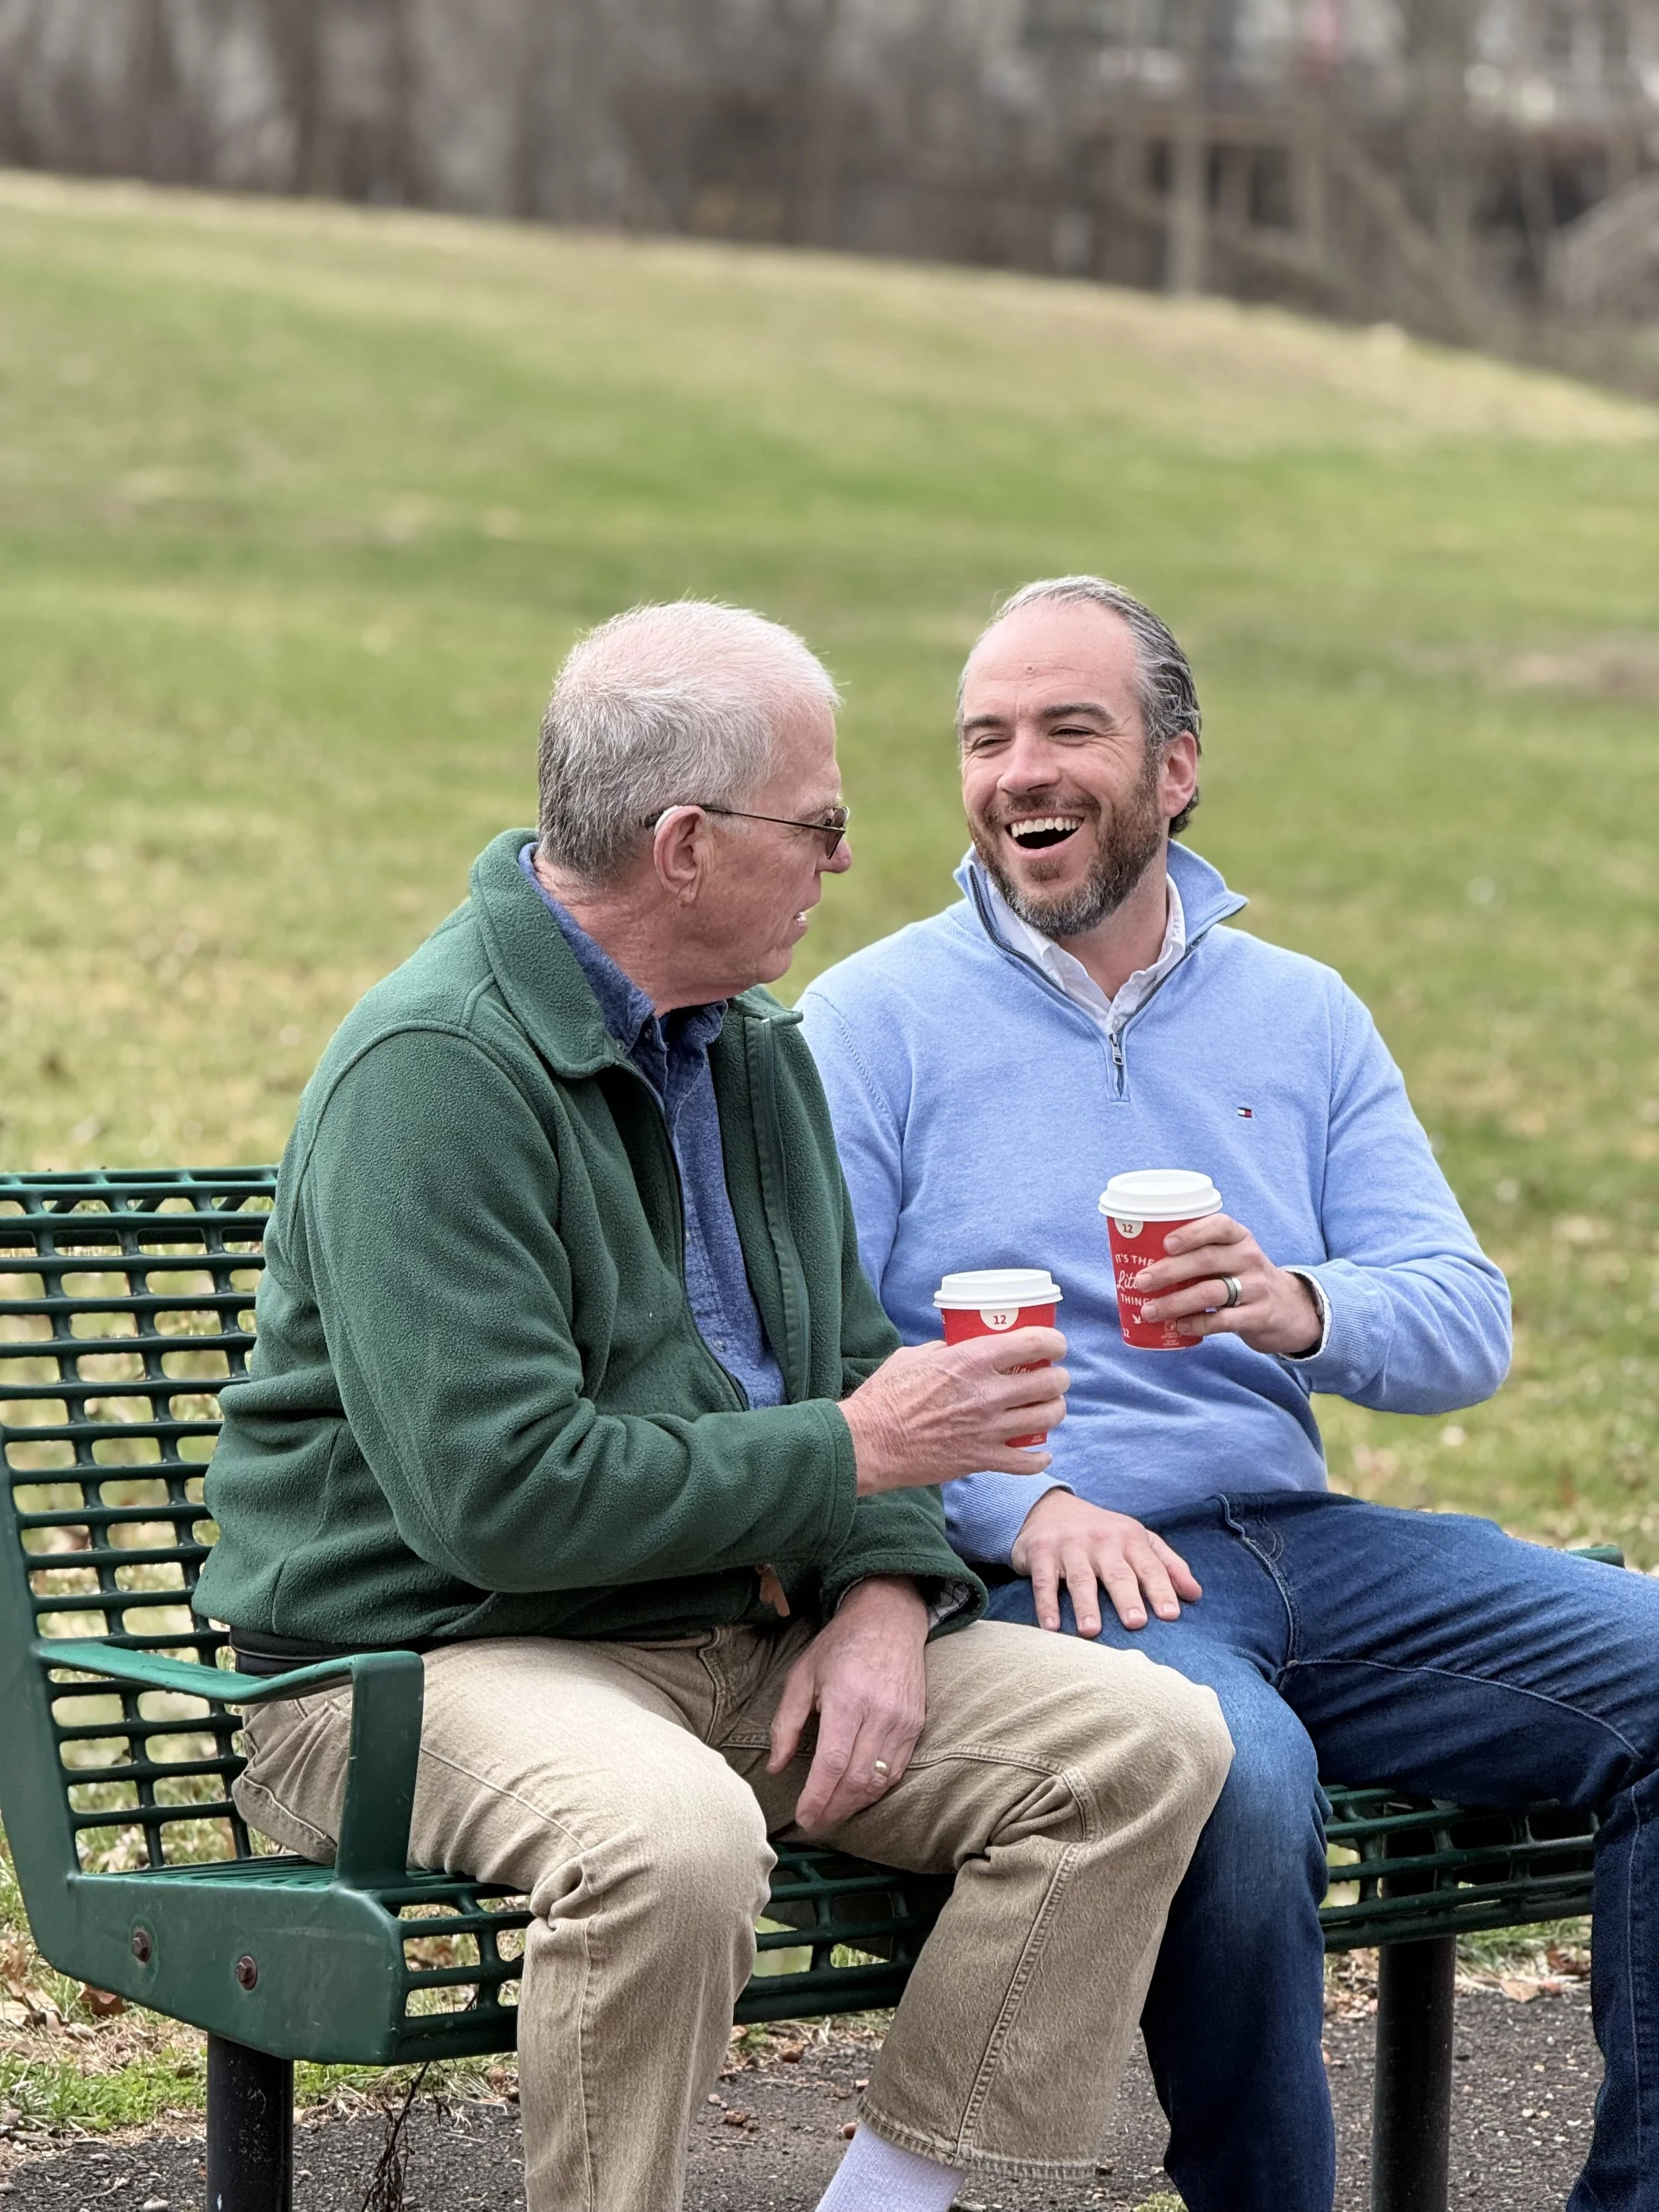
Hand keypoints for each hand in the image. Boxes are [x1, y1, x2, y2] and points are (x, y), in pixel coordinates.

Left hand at [767, 1577, 927, 1832]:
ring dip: (854, 1805)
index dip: (817, 1797)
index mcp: (847, 1699)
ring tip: (832, 1814)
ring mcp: (902, 1721)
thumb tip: (774, 1767)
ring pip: (879, 1781)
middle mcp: (879, 1713)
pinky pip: (896, 1770)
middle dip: (833, 1809)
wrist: (890, 1619)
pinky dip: (876, 1790)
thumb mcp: (802, 1674)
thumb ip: (786, 1723)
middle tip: (814, 1822)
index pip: (832, 1763)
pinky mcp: (916, 1725)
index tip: (803, 1817)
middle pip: (856, 1780)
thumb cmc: (840, 1645)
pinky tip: (857, 1796)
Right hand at [840, 1328, 1068, 1496]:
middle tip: (1052, 1379)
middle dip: (1058, 1379)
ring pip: (1047, 1418)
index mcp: (971, 1359)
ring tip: (1048, 1408)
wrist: (869, 1442)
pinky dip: (1039, 1458)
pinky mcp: (981, 1460)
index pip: (1033, 1343)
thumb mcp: (914, 1356)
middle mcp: (987, 1393)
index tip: (1055, 1346)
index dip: (1054, 1342)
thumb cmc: (885, 1396)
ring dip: (1054, 1411)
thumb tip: (960, 1347)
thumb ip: (945, 1349)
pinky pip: (1028, 1462)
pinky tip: (1039, 1452)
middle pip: (1050, 1383)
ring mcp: (988, 1429)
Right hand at [1010, 1491, 1201, 1636]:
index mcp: (1130, 1538)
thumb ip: (1168, 1565)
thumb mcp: (1138, 1539)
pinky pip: (1043, 1581)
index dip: (1161, 1589)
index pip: (1150, 1566)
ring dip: (1086, 1605)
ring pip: (1080, 1579)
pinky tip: (1051, 1628)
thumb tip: (1196, 1594)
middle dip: (1126, 1597)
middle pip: (1117, 1573)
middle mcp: (1101, 1541)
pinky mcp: (1041, 1553)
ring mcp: (1070, 1546)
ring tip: (1092, 1632)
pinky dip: (1046, 1604)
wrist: (1049, 1507)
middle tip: (1135, 1623)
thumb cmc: (1103, 1534)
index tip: (1171, 1615)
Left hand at [1135, 1215, 1321, 1355]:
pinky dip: (1197, 1323)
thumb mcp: (1232, 1256)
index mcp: (1240, 1238)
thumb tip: (1142, 1261)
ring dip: (1175, 1302)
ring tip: (1149, 1311)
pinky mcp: (1259, 1316)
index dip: (1191, 1233)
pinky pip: (1223, 1320)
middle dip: (1169, 1271)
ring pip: (1210, 1292)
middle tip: (1141, 1281)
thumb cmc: (1244, 1277)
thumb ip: (1201, 1253)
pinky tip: (1179, 1326)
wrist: (1291, 1309)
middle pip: (1206, 1260)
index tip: (1165, 1244)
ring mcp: (1256, 1288)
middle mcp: (1250, 1258)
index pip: (1219, 1226)